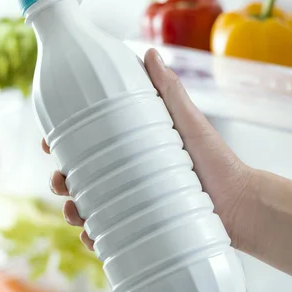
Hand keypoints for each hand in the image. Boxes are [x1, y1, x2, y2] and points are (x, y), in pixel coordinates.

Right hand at [43, 48, 253, 250]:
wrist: (243, 207)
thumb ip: (171, 91)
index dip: (64, 142)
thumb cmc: (219, 162)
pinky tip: (90, 238)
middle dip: (62, 179)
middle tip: (60, 181)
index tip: (49, 142)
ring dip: (72, 210)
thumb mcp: (191, 123)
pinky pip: (111, 234)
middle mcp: (130, 175)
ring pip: (91, 206)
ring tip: (73, 212)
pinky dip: (94, 238)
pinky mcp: (143, 229)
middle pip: (83, 176)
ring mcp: (135, 202)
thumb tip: (149, 53)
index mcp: (135, 148)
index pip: (90, 142)